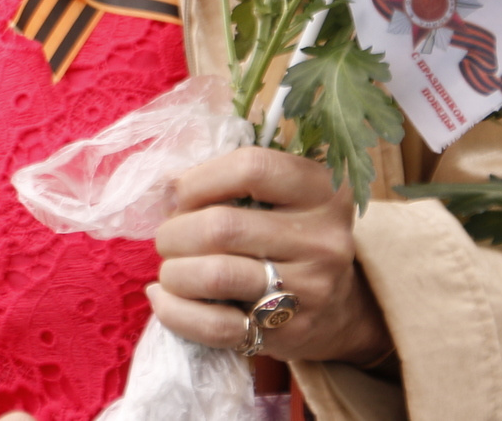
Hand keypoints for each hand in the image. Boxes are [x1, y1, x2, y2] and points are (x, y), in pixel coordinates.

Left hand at [148, 145, 391, 368]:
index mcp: (323, 190)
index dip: (199, 180)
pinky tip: (164, 299)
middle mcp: (323, 239)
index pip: (251, 168)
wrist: (337, 307)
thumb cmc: (288, 236)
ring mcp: (311, 290)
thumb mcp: (281, 196)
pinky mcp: (289, 333)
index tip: (178, 197)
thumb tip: (166, 188)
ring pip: (217, 276)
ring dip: (174, 272)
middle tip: (168, 240)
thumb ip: (229, 181)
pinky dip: (176, 313)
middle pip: (223, 227)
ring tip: (171, 270)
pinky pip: (217, 325)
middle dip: (176, 233)